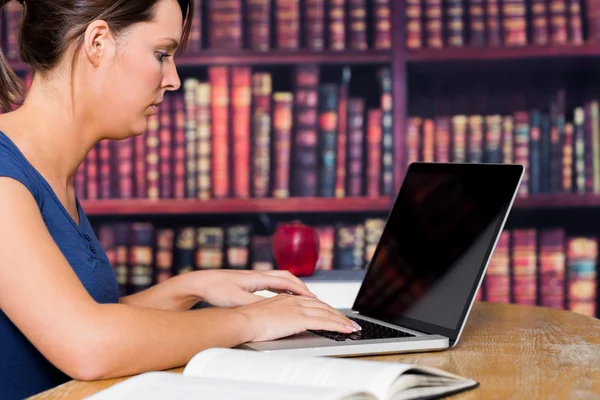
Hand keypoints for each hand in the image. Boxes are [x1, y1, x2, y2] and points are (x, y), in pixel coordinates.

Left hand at [192, 269, 317, 307]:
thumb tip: (272, 308)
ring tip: (302, 297)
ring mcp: (253, 277)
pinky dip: (282, 289)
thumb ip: (255, 303)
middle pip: (286, 277)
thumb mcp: (237, 299)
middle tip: (313, 298)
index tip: (313, 298)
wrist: (200, 282)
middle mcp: (258, 275)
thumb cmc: (216, 289)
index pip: (286, 281)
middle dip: (301, 287)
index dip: (301, 289)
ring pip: (279, 279)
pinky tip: (282, 297)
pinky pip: (271, 283)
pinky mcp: (248, 281)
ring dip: (292, 287)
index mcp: (257, 278)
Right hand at [235, 293, 361, 341]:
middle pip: (323, 306)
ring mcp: (298, 308)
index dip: (325, 309)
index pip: (312, 303)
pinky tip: (346, 329)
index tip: (333, 314)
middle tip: (348, 321)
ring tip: (352, 327)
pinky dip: (338, 325)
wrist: (243, 320)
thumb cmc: (248, 321)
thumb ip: (277, 317)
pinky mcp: (300, 318)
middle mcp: (295, 300)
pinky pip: (325, 322)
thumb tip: (283, 323)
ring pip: (327, 313)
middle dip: (338, 314)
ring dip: (342, 320)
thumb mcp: (266, 316)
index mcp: (286, 298)